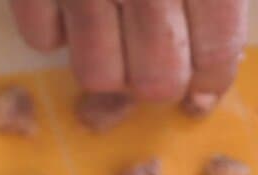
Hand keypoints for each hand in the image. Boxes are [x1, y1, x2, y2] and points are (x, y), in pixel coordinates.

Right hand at [10, 0, 246, 104]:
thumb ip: (216, 0)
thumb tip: (210, 65)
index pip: (214, 54)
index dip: (211, 77)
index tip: (205, 81)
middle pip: (154, 82)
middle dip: (158, 80)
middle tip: (156, 59)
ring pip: (95, 75)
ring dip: (105, 60)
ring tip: (110, 29)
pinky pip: (43, 40)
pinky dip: (54, 28)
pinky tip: (66, 2)